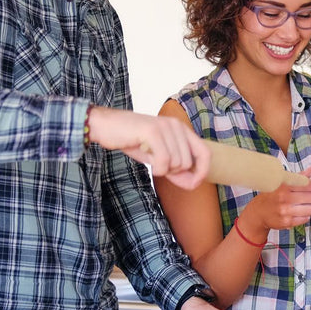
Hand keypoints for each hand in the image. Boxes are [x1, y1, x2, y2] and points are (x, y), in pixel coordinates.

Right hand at [86, 105, 209, 189]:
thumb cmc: (132, 141)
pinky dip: (157, 168)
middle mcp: (177, 125)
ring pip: (176, 163)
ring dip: (162, 168)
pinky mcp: (153, 131)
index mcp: (181, 129)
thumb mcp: (157, 156)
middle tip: (156, 163)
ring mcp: (166, 127)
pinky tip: (147, 160)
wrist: (105, 126)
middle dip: (173, 171)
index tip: (194, 184)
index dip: (202, 171)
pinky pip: (164, 161)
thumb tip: (193, 183)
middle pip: (188, 163)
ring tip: (149, 156)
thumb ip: (175, 168)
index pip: (205, 152)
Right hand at [237, 168, 310, 236]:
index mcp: (284, 185)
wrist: (258, 213)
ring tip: (308, 205)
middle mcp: (284, 197)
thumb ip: (297, 177)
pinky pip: (305, 219)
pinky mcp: (286, 222)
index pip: (306, 184)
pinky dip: (306, 215)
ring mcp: (285, 211)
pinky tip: (301, 212)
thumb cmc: (272, 195)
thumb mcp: (282, 183)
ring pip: (310, 209)